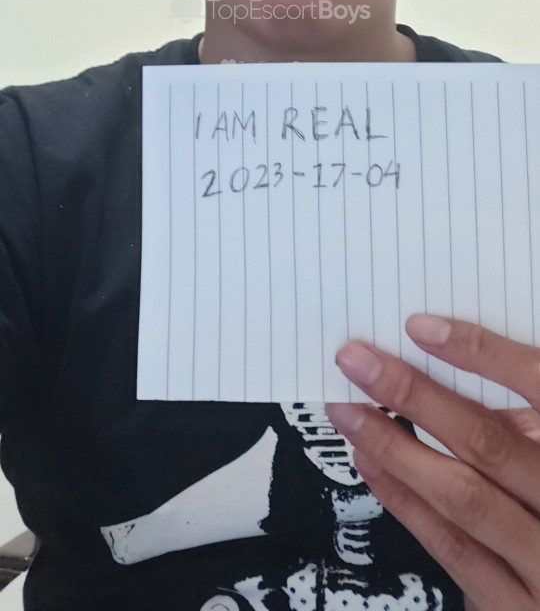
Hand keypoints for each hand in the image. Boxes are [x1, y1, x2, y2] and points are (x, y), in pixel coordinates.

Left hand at [325, 315, 539, 610]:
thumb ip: (526, 418)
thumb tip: (453, 367)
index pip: (539, 386)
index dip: (482, 355)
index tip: (423, 328)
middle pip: (487, 442)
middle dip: (414, 396)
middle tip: (359, 362)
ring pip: (462, 497)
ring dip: (395, 449)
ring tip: (352, 413)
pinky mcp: (515, 606)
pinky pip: (453, 549)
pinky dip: (406, 501)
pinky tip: (373, 465)